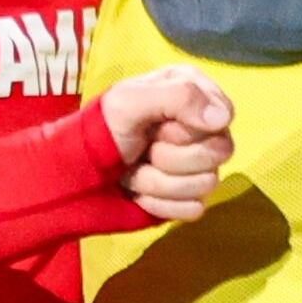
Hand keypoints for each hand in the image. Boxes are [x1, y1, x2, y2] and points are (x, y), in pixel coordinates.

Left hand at [102, 64, 234, 221]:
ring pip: (206, 184)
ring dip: (158, 181)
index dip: (188, 126)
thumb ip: (178, 97)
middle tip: (143, 148)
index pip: (222, 115)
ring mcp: (198, 166)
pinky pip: (193, 209)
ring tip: (135, 170)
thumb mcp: (130, 100)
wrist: (78, 174)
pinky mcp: (189, 197)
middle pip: (218, 151)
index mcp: (193, 93)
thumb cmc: (103, 129)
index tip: (158, 125)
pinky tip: (140, 192)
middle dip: (170, 155)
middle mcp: (201, 128)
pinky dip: (159, 203)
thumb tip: (224, 119)